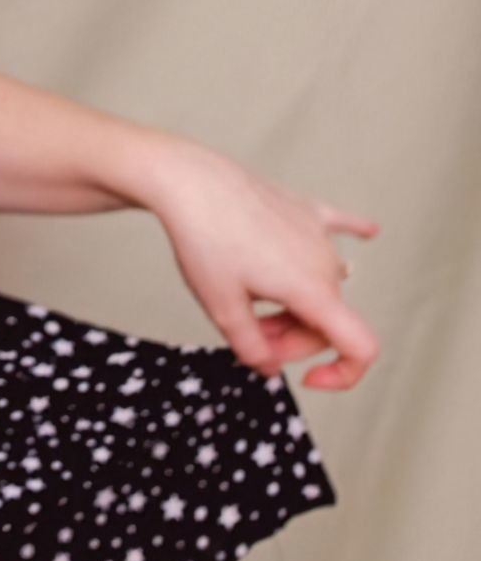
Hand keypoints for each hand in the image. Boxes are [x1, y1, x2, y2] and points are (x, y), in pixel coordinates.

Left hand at [146, 139, 379, 389]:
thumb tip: (270, 367)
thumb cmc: (203, 241)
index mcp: (312, 291)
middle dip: (290, 338)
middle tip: (245, 332)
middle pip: (326, 320)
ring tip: (247, 298)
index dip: (344, 375)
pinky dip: (351, 233)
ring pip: (319, 286)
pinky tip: (370, 231)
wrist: (190, 182)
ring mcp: (317, 233)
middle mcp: (326, 263)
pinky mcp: (303, 210)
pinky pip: (337, 225)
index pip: (360, 347)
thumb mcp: (221, 308)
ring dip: (292, 304)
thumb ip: (251, 347)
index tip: (308, 379)